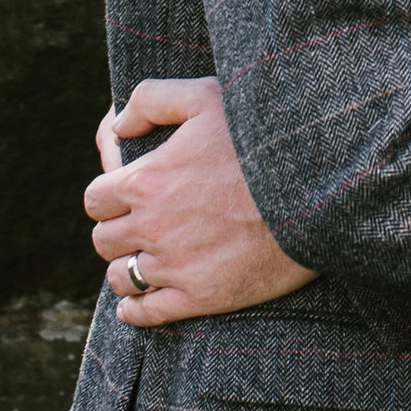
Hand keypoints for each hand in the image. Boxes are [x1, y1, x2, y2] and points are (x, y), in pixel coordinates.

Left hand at [85, 76, 316, 328]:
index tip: (122, 197)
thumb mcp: (206, 96)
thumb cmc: (261, 137)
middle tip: (135, 227)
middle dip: (116, 231)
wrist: (316, 189)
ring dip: (125, 268)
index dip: (106, 197)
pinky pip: (146, 314)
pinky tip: (134, 305)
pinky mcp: (201, 297)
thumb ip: (151, 99)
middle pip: (103, 240)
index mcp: (146, 180)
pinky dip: (133, 310)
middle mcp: (152, 227)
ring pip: (120, 277)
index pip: (95, 199)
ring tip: (139, 262)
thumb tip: (117, 125)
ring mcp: (175, 266)